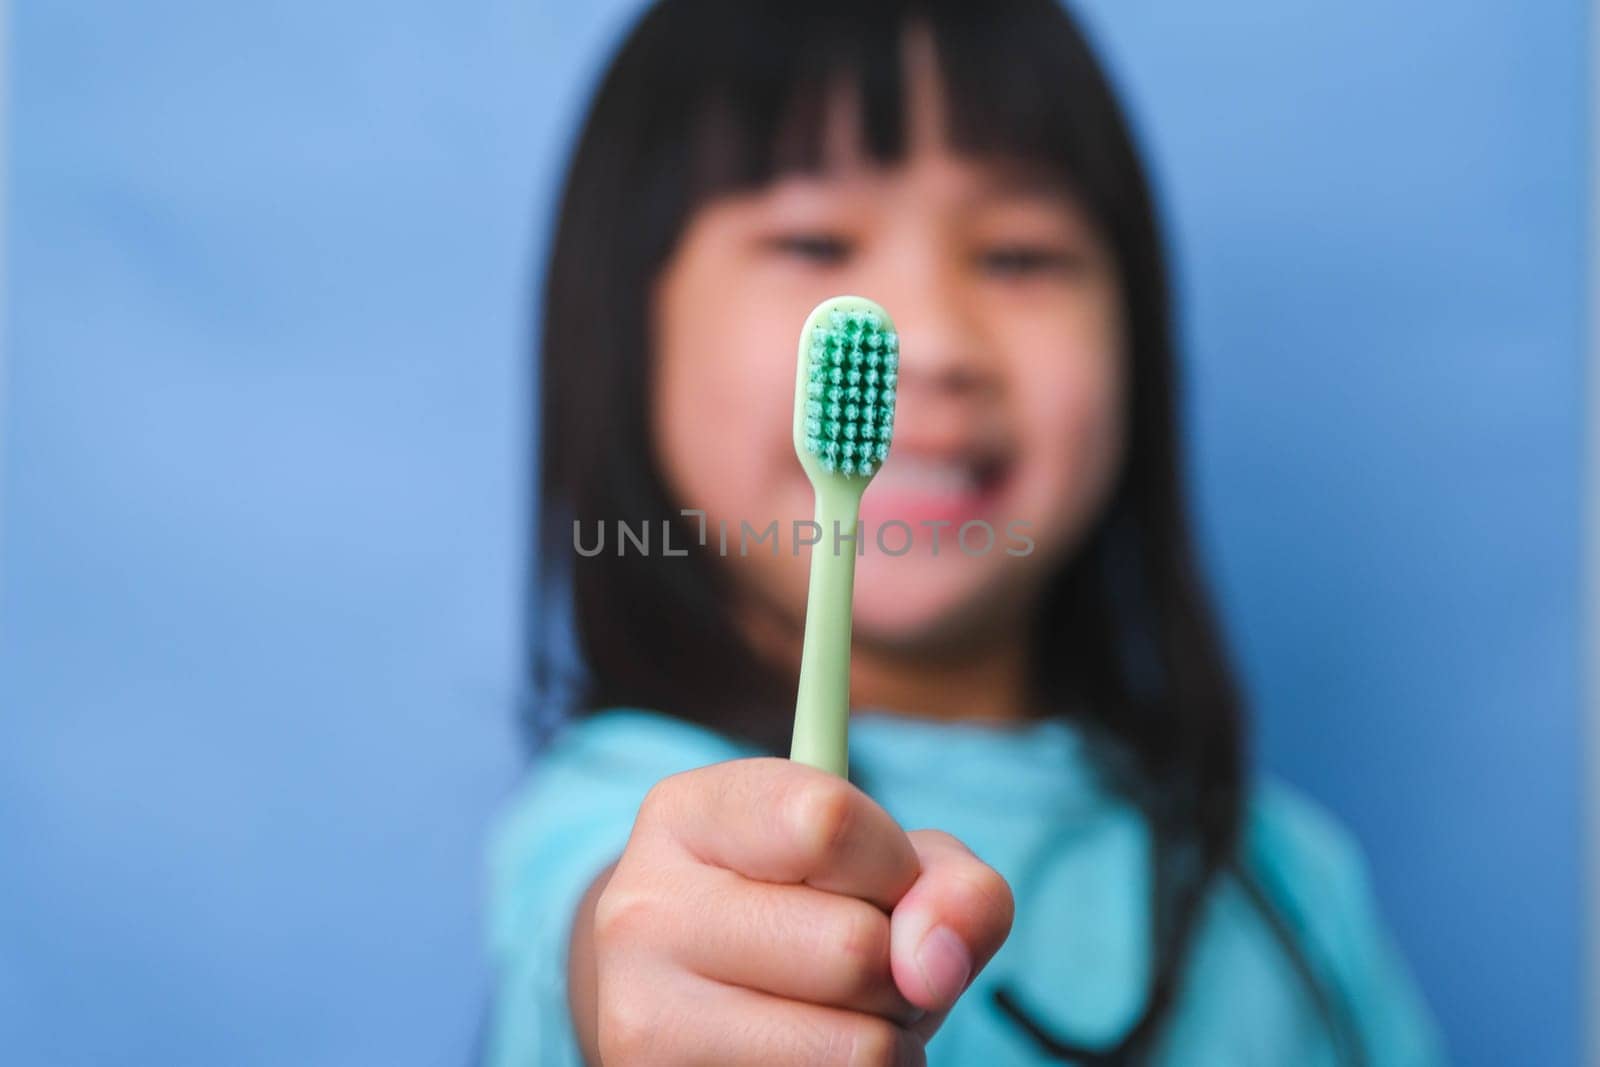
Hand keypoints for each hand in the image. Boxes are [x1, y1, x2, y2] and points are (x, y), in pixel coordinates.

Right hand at [590, 756, 1014, 1064]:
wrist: (701, 1005)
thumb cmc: (814, 915)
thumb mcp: (887, 867)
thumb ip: (950, 886)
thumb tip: (934, 966)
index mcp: (687, 814)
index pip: (826, 822)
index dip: (892, 864)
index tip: (883, 883)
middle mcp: (642, 909)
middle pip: (854, 947)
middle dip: (898, 969)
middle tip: (860, 965)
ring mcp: (642, 1017)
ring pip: (857, 1048)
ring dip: (889, 1041)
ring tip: (838, 1016)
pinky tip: (812, 1058)